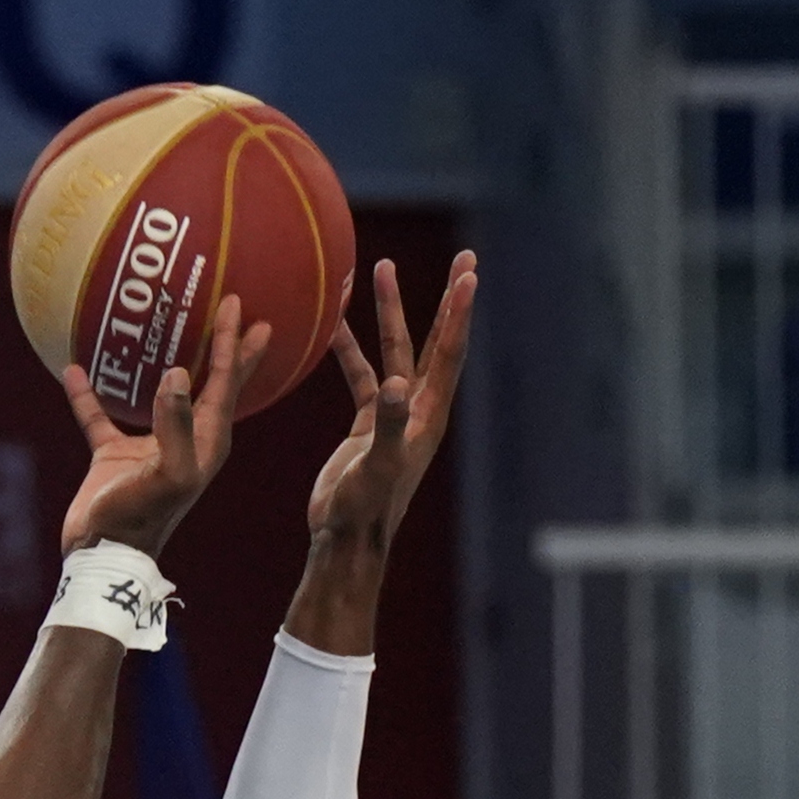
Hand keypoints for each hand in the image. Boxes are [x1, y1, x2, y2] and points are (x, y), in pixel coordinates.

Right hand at [54, 292, 248, 556]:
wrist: (102, 555)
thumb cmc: (142, 517)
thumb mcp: (168, 473)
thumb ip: (176, 426)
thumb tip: (177, 373)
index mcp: (207, 441)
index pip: (226, 382)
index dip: (233, 344)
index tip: (239, 305)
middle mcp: (185, 439)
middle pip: (212, 383)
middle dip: (226, 347)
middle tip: (237, 306)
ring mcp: (149, 446)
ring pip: (162, 393)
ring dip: (168, 360)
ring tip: (172, 326)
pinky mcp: (115, 456)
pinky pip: (100, 415)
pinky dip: (88, 394)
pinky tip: (73, 369)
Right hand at [296, 253, 476, 554]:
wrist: (345, 542)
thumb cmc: (364, 509)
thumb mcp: (377, 465)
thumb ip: (388, 424)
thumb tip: (397, 385)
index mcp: (428, 415)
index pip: (449, 352)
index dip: (458, 313)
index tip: (468, 273)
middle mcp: (418, 408)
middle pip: (436, 341)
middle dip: (447, 299)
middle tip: (464, 257)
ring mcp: (394, 415)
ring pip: (394, 351)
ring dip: (390, 312)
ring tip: (380, 268)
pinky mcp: (368, 424)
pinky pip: (360, 375)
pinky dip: (348, 350)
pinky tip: (330, 326)